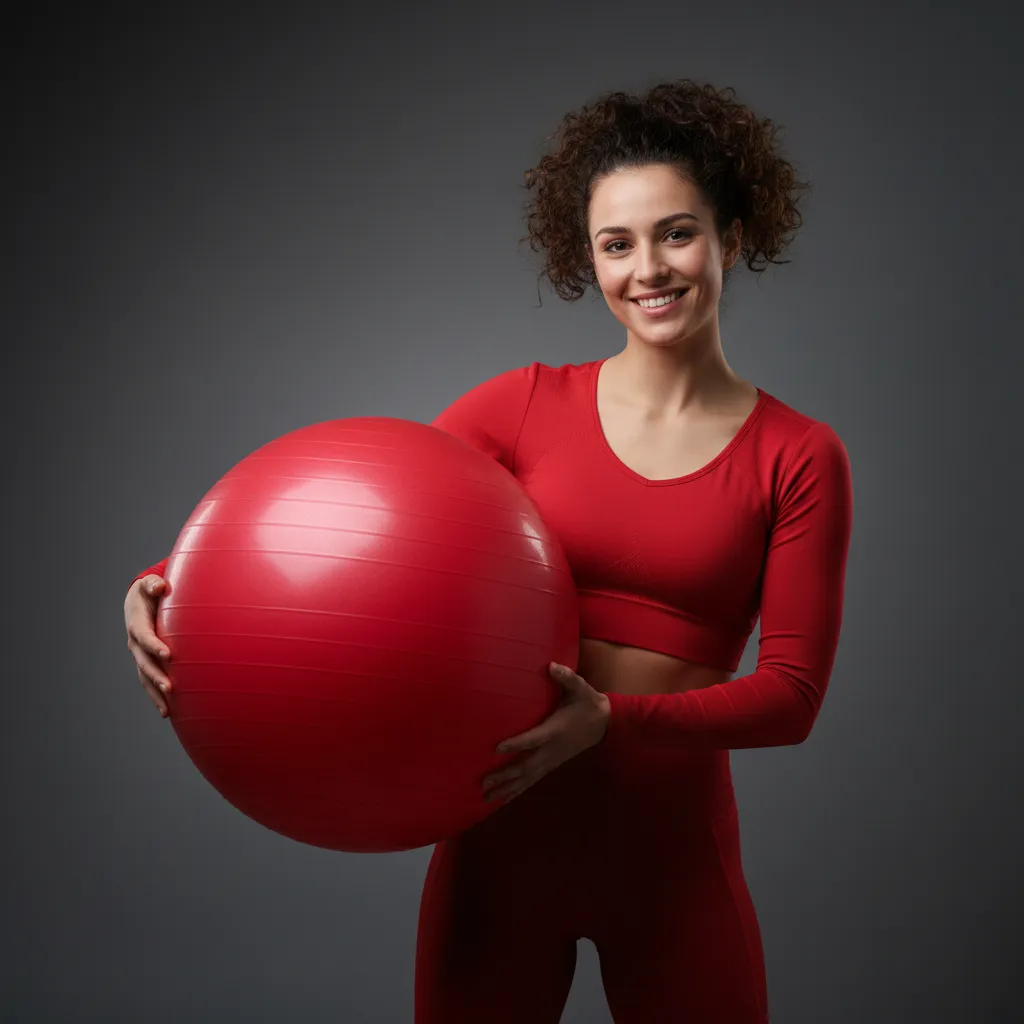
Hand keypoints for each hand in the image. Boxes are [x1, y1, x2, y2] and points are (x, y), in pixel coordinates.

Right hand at [124, 574, 172, 717]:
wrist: (139, 602)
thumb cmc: (150, 591)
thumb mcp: (149, 584)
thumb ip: (154, 584)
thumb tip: (159, 587)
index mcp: (137, 623)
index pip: (144, 636)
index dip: (154, 646)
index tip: (168, 655)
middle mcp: (135, 643)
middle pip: (144, 662)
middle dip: (156, 676)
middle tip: (170, 688)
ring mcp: (139, 655)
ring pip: (145, 677)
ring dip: (155, 693)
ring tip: (167, 709)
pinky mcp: (147, 663)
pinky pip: (149, 682)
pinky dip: (156, 696)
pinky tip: (168, 712)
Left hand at [481, 662, 609, 803]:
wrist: (605, 723)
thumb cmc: (587, 702)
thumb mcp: (579, 687)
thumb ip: (566, 677)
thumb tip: (552, 666)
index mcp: (555, 730)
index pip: (533, 739)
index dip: (516, 744)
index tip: (497, 748)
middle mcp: (552, 749)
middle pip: (526, 766)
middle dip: (505, 775)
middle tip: (484, 782)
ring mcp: (552, 759)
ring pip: (528, 778)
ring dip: (508, 788)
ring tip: (488, 797)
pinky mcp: (552, 764)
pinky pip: (533, 780)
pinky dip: (519, 790)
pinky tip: (505, 797)